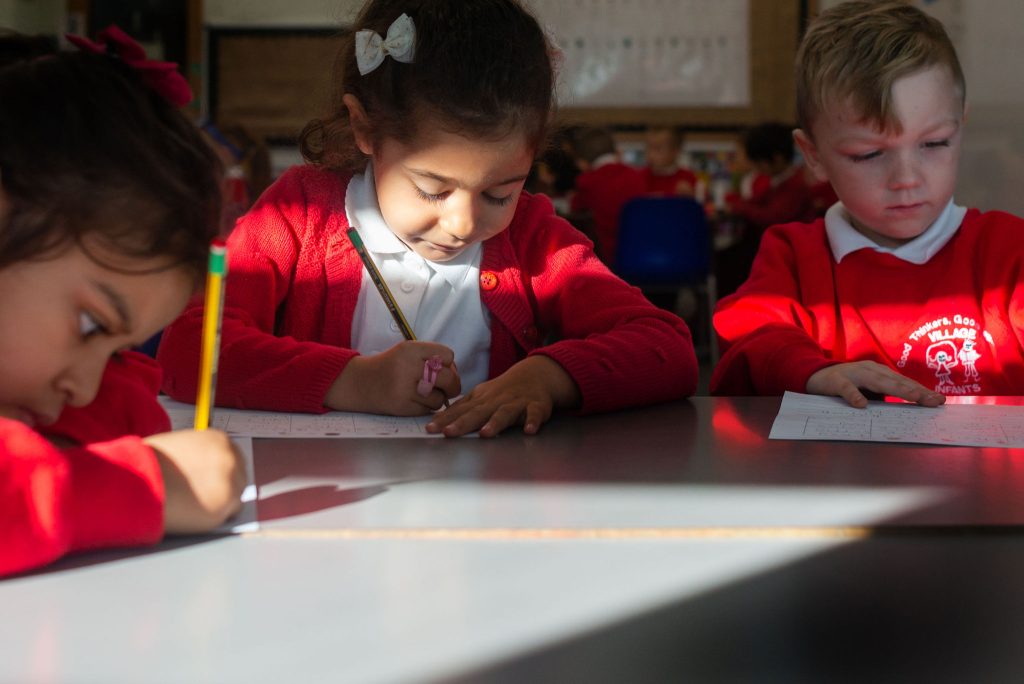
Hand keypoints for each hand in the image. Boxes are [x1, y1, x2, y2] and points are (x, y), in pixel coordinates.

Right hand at [144, 429, 246, 533]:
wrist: (138, 482)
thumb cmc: (148, 464)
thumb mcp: (176, 446)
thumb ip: (196, 454)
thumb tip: (201, 468)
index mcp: (218, 439)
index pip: (232, 456)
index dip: (221, 471)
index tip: (212, 480)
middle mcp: (230, 457)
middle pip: (239, 475)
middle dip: (225, 486)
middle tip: (205, 496)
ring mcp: (231, 481)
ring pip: (236, 496)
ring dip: (221, 502)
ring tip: (195, 505)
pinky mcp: (227, 504)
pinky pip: (229, 514)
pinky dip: (216, 517)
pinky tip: (196, 514)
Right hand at [325, 341, 459, 414]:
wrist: (360, 383)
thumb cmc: (390, 366)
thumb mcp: (407, 352)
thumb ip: (431, 358)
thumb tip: (456, 374)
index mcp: (410, 349)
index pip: (447, 355)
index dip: (449, 364)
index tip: (441, 368)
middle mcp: (407, 367)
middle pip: (448, 378)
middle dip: (452, 385)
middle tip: (447, 387)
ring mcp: (404, 388)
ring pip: (440, 398)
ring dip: (438, 398)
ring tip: (425, 393)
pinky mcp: (402, 406)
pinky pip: (428, 410)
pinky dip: (426, 407)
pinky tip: (415, 401)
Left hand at [426, 355, 580, 437]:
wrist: (536, 375)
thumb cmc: (503, 390)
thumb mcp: (481, 396)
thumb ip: (462, 409)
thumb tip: (437, 421)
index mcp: (482, 399)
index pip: (460, 410)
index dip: (445, 419)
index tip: (430, 429)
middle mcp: (497, 401)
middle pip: (478, 413)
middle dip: (462, 423)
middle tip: (448, 433)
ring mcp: (517, 403)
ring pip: (505, 413)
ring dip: (495, 423)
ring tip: (485, 434)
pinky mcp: (536, 406)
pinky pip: (535, 414)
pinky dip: (532, 421)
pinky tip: (529, 430)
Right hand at [806, 361, 944, 407]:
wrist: (814, 375)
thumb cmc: (845, 385)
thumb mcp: (867, 389)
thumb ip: (882, 396)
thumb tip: (905, 411)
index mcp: (879, 372)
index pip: (904, 382)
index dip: (921, 391)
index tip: (939, 401)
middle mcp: (870, 370)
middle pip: (897, 381)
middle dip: (917, 391)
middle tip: (934, 401)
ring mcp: (853, 373)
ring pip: (878, 381)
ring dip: (897, 389)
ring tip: (914, 398)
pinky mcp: (836, 380)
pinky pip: (846, 389)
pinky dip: (854, 395)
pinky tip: (862, 405)